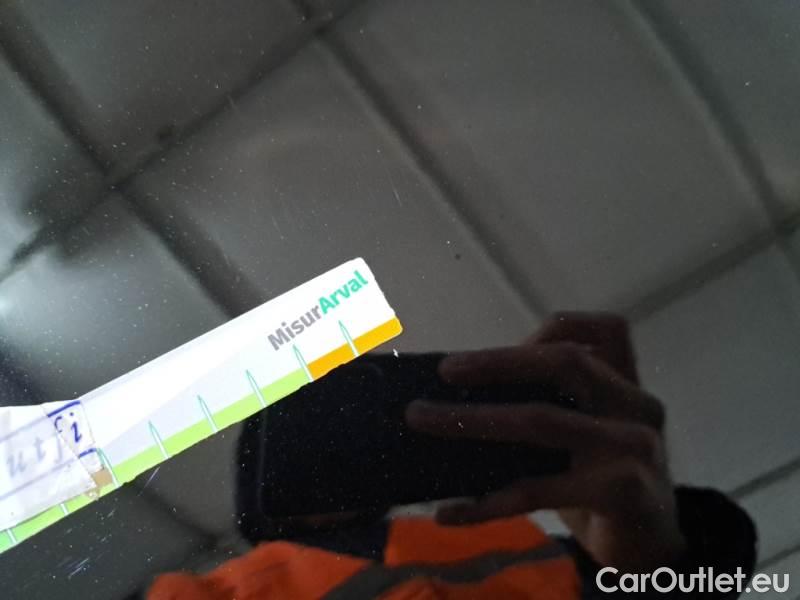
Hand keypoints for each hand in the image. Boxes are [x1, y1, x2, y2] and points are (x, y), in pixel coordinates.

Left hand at [405, 312, 685, 570]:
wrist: (652, 550)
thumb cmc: (603, 483)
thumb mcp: (586, 435)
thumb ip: (552, 405)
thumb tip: (463, 393)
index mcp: (628, 384)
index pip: (605, 330)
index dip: (549, 330)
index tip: (507, 343)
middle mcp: (637, 405)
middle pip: (567, 363)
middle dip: (499, 361)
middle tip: (446, 370)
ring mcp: (634, 447)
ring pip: (542, 420)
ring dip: (473, 420)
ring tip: (423, 419)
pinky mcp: (623, 492)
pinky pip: (538, 490)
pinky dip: (486, 501)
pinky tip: (449, 512)